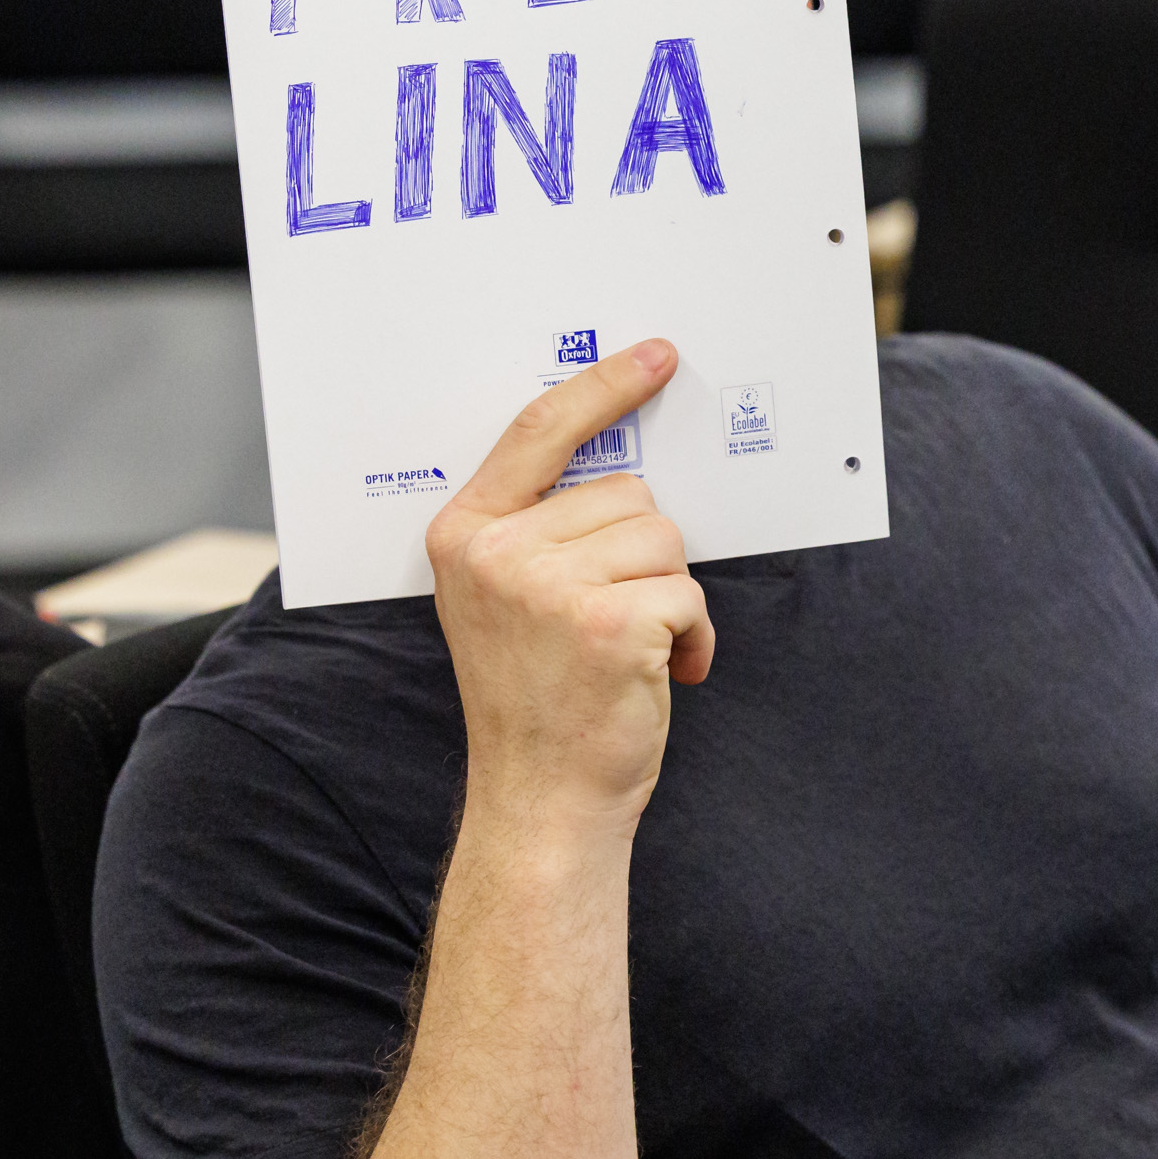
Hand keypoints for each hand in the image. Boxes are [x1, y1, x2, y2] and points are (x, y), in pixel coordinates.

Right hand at [426, 339, 713, 845]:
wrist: (540, 802)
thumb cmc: (536, 700)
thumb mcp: (508, 599)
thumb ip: (541, 530)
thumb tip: (622, 470)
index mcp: (464, 534)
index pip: (537, 431)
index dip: (604, 388)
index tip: (656, 356)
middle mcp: (496, 553)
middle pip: (626, 492)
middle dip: (645, 554)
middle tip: (616, 621)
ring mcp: (548, 587)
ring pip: (664, 539)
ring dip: (669, 596)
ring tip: (633, 651)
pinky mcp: (607, 624)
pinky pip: (687, 593)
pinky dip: (693, 638)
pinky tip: (661, 676)